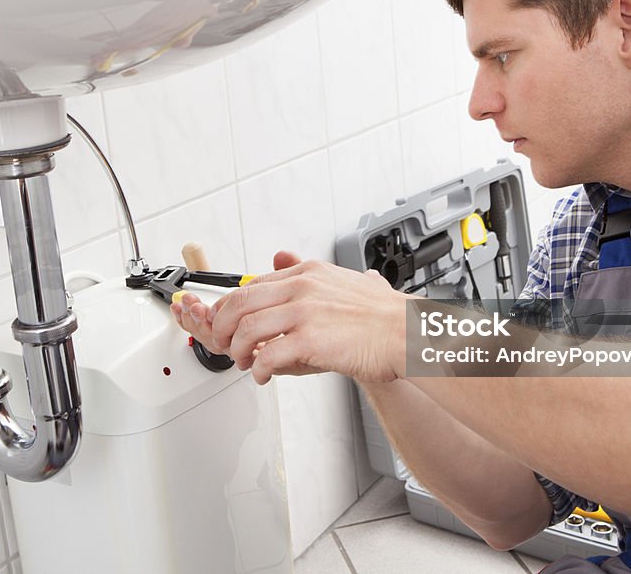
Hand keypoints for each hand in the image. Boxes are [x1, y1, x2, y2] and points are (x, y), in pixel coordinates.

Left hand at [172, 250, 407, 383]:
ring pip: (247, 329)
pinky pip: (268, 356)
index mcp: (307, 273)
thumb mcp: (342, 278)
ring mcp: (305, 313)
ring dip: (238, 351)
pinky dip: (259, 370)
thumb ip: (309, 272)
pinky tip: (263, 375)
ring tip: (245, 362)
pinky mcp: (310, 340)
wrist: (407, 332)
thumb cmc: (382, 314)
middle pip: (240, 303)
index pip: (252, 285)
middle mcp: (302, 288)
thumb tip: (282, 255)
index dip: (230, 307)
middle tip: (225, 344)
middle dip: (223, 327)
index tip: (225, 322)